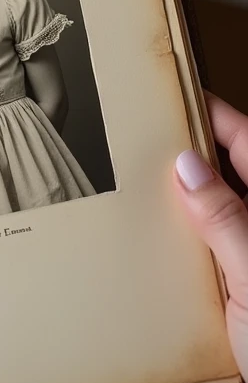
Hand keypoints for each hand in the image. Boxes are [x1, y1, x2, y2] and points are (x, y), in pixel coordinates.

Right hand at [176, 93, 247, 380]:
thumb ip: (226, 219)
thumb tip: (189, 167)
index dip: (215, 116)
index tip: (177, 94)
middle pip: (234, 173)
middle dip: (194, 152)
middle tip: (149, 135)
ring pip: (221, 210)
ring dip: (188, 197)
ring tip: (144, 182)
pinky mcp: (242, 287)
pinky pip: (213, 247)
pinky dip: (188, 237)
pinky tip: (160, 239)